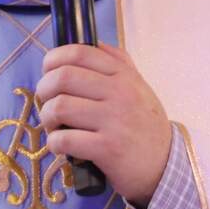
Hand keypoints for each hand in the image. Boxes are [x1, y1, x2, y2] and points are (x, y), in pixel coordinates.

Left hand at [35, 42, 171, 206]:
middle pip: (62, 77)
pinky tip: (60, 145)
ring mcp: (114, 121)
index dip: (53, 59)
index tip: (47, 71)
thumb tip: (93, 43)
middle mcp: (120, 93)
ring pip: (60, 107)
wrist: (165, 165)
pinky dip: (54, 142)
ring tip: (54, 125)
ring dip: (47, 117)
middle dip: (44, 89)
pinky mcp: (108, 149)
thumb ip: (119, 63)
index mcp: (124, 75)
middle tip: (47, 101)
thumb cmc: (145, 125)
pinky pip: (65, 139)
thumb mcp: (139, 87)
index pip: (79, 52)